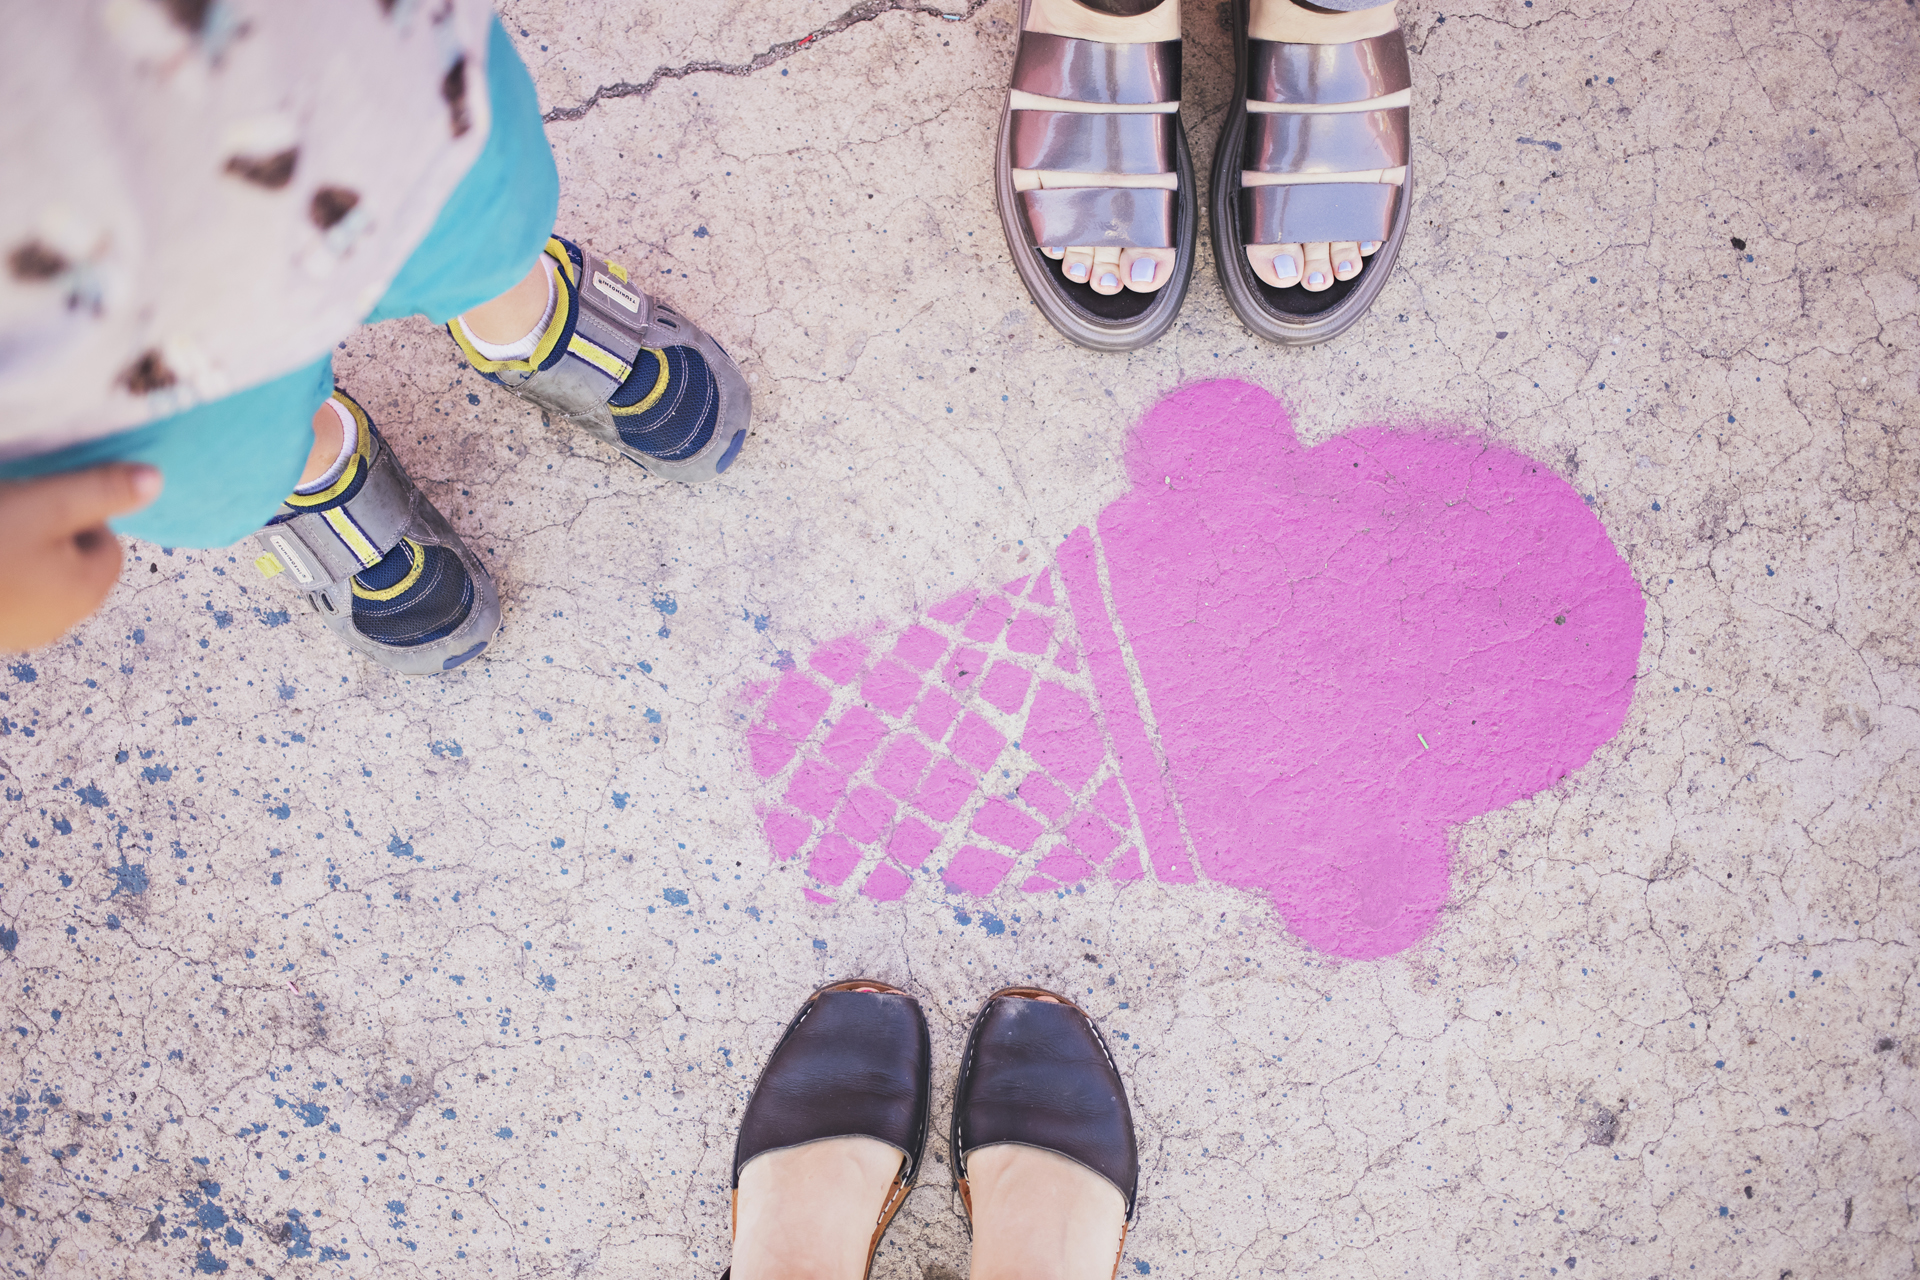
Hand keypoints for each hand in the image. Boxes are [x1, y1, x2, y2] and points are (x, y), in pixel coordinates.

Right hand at [0, 463, 161, 652]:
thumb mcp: (45, 503)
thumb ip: (100, 490)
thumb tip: (157, 479)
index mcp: (87, 590)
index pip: (108, 542)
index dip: (76, 512)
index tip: (37, 497)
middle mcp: (62, 621)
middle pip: (72, 562)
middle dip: (45, 532)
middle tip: (10, 513)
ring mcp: (21, 633)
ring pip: (35, 578)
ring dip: (16, 550)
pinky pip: (6, 595)